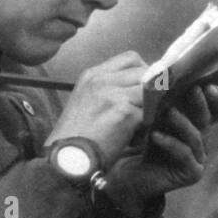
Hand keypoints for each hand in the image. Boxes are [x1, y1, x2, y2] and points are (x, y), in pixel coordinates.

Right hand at [44, 51, 148, 165]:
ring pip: (150, 90)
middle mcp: (101, 80)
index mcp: (92, 75)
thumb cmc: (76, 137)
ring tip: (141, 122)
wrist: (66, 158)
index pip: (130, 58)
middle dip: (151, 88)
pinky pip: (149, 112)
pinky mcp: (124, 112)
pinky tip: (137, 135)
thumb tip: (138, 88)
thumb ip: (109, 90)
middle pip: (144, 71)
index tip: (144, 88)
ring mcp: (113, 94)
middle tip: (148, 107)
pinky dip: (147, 124)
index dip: (143, 71)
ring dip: (151, 106)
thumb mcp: (85, 102)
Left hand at [100, 82, 217, 211]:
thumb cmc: (140, 142)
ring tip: (167, 112)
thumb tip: (164, 71)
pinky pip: (185, 154)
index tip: (209, 83)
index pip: (217, 108)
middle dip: (201, 103)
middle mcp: (202, 139)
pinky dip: (170, 143)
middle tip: (193, 90)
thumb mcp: (152, 116)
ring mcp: (199, 157)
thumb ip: (164, 100)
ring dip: (182, 122)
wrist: (128, 175)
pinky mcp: (192, 172)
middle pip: (209, 118)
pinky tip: (155, 136)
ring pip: (197, 135)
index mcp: (197, 123)